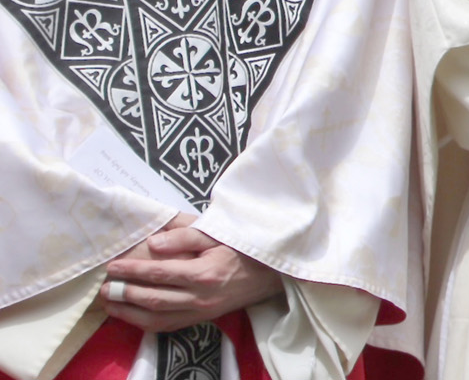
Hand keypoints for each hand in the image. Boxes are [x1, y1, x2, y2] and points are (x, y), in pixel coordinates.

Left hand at [103, 217, 282, 332]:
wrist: (273, 272)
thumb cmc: (244, 248)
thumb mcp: (219, 233)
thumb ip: (185, 236)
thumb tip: (153, 243)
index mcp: (205, 272)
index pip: (160, 273)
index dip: (133, 270)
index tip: (113, 265)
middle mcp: (201, 297)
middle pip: (153, 298)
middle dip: (124, 293)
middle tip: (103, 286)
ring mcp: (201, 311)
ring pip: (156, 318)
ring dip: (128, 312)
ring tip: (109, 302)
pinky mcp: (202, 319)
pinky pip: (168, 326)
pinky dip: (145, 322)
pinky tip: (131, 314)